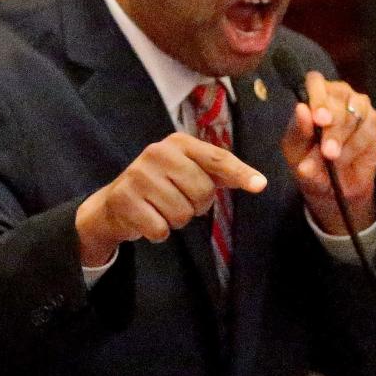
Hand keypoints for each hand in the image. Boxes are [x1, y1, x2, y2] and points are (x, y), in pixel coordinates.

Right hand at [75, 133, 266, 265]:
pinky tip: (148, 218)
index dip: (240, 173)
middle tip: (179, 199)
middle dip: (196, 205)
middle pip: (203, 192)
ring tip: (161, 208)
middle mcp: (157, 153)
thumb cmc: (162, 185)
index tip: (260, 185)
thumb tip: (258, 182)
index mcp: (179, 143)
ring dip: (176, 220)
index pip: (217, 159)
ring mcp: (139, 175)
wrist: (115, 203)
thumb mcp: (188, 170)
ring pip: (183, 214)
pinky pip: (161, 229)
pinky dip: (159, 232)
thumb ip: (220, 172)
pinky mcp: (125, 200)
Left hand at [280, 72, 375, 234]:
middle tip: (328, 152)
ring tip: (332, 160)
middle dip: (334, 129)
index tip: (318, 119)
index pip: (316, 81)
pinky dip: (355, 149)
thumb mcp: (295, 149)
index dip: (318, 97)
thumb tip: (301, 109)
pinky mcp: (375, 125)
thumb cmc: (308, 160)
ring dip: (344, 141)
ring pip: (357, 116)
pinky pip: (369, 133)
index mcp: (315, 95)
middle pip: (341, 100)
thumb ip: (298, 130)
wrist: (330, 186)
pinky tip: (344, 161)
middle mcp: (340, 96)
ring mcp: (361, 108)